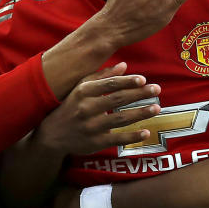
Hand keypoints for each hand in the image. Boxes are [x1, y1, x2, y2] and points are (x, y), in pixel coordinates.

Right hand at [33, 64, 160, 155]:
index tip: (143, 79)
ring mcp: (91, 126)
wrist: (52, 134)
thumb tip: (124, 65)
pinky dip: (132, 136)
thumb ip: (102, 76)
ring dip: (140, 113)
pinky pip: (117, 138)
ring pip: (119, 118)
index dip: (127, 81)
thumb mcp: (81, 88)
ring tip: (156, 108)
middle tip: (156, 90)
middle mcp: (86, 108)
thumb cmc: (70, 106)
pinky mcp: (95, 142)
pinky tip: (146, 132)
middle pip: (117, 99)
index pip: (109, 85)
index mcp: (83, 92)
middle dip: (139, 94)